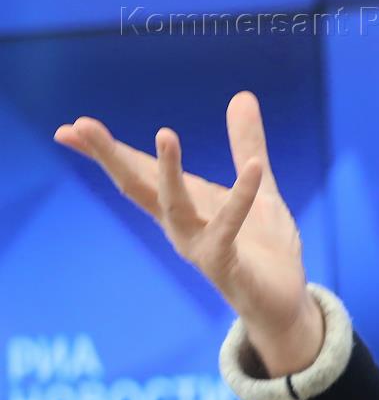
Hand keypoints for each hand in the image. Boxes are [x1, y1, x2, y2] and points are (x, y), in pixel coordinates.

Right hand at [53, 91, 322, 375]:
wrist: (285, 303)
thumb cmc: (265, 249)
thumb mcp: (259, 189)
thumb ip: (246, 144)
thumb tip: (242, 96)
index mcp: (184, 207)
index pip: (139, 174)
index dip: (107, 151)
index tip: (72, 126)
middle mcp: (182, 227)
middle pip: (139, 187)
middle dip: (110, 157)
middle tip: (80, 125)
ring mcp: (200, 247)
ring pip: (175, 207)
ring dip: (167, 172)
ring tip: (164, 133)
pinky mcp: (227, 265)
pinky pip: (229, 228)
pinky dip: (242, 197)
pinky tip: (254, 167)